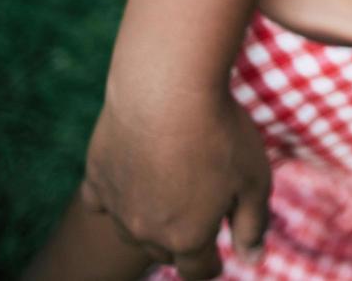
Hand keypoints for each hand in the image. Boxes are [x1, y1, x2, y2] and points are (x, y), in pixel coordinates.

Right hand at [80, 83, 270, 279]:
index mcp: (188, 236)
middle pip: (165, 252)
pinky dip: (118, 198)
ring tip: (171, 200)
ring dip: (152, 223)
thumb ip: (253, 224)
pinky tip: (131, 184)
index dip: (211, 266)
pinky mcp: (96, 177)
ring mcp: (116, 205)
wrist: (165, 90)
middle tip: (199, 222)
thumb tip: (253, 258)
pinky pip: (102, 201)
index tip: (218, 260)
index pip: (198, 270)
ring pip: (133, 229)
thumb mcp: (255, 180)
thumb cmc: (220, 133)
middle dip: (184, 245)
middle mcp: (146, 230)